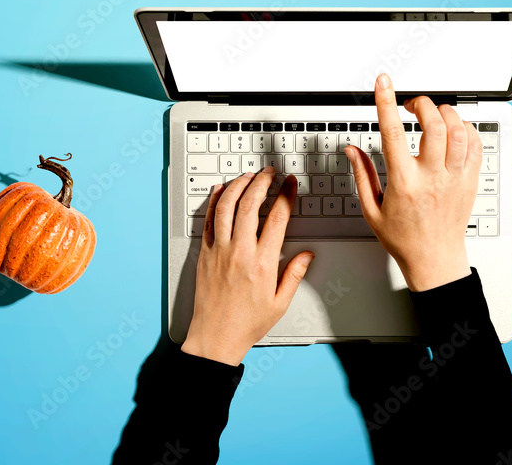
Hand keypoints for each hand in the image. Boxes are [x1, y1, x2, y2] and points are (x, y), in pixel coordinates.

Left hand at [181, 166, 314, 365]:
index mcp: (263, 263)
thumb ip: (294, 275)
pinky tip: (221, 191)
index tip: (290, 184)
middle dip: (262, 182)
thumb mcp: (279, 302)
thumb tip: (306, 255)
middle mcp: (240, 252)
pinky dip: (215, 202)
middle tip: (270, 173)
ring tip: (248, 176)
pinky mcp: (204, 254)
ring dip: (238, 186)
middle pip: (251, 204)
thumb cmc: (246, 324)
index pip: (278, 218)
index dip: (286, 195)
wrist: (215, 338)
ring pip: (227, 207)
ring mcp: (219, 251)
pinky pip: (208, 221)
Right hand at [344, 73, 480, 291]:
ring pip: (458, 131)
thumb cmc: (404, 238)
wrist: (434, 259)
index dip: (386, 102)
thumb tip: (352, 150)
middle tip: (412, 105)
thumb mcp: (372, 210)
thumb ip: (362, 175)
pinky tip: (452, 132)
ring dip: (445, 114)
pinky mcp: (470, 181)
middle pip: (434, 125)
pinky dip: (465, 129)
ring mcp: (454, 178)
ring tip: (433, 116)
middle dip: (422, 104)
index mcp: (404, 183)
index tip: (383, 83)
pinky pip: (475, 144)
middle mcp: (432, 177)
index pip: (393, 133)